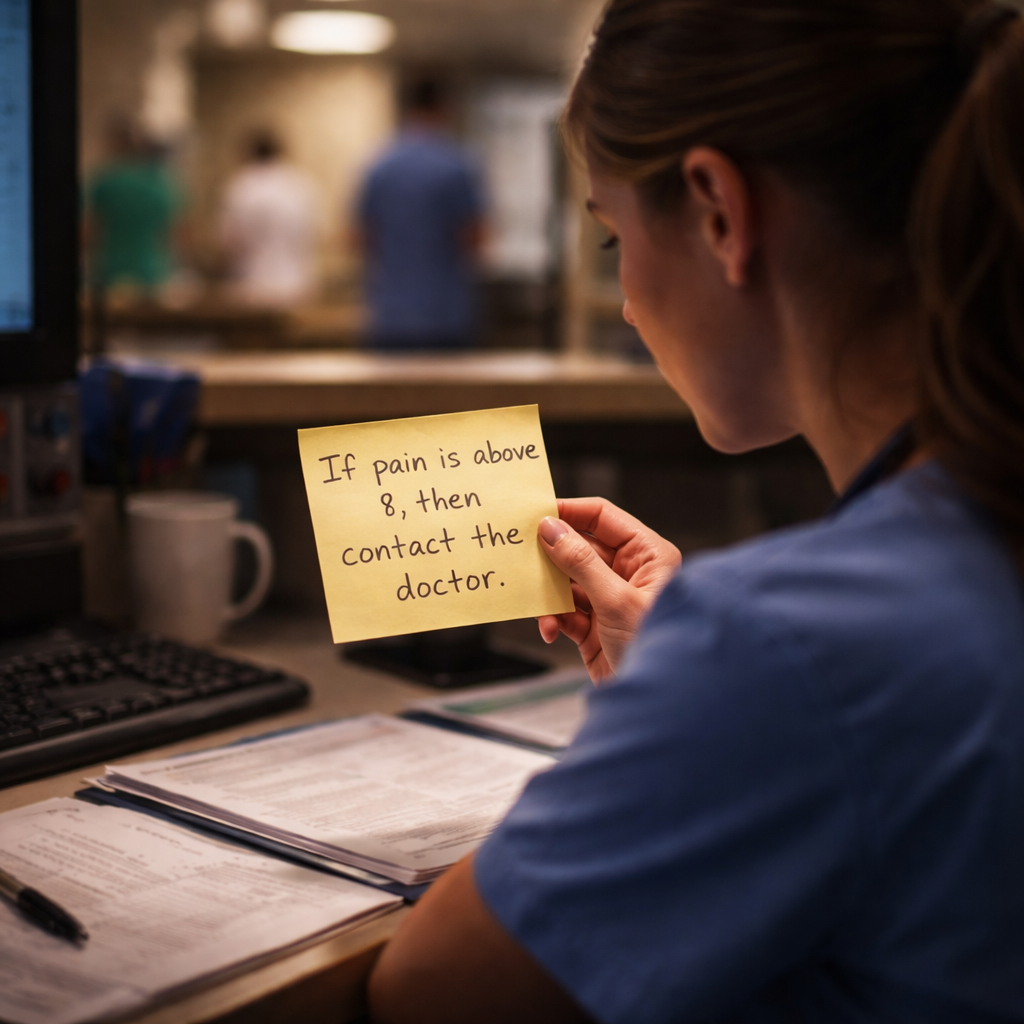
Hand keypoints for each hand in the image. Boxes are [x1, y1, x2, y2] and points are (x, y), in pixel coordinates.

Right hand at [538, 498, 681, 682]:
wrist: (659, 705)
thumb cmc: (658, 648)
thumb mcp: (616, 600)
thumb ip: (581, 562)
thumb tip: (552, 529)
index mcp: (648, 555)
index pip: (603, 518)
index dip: (570, 512)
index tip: (536, 513)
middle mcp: (630, 573)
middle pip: (580, 548)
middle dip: (553, 556)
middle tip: (525, 556)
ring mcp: (610, 600)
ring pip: (568, 581)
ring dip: (550, 594)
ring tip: (540, 603)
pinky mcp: (595, 626)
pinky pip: (565, 611)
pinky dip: (554, 619)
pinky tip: (552, 630)